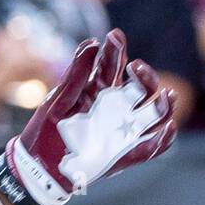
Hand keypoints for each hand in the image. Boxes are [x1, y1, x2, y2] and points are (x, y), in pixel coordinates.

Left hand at [0, 29, 176, 204]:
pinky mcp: (124, 155)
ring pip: (153, 115)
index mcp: (96, 91)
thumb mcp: (58, 101)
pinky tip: (168, 130)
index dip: (116, 50)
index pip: (112, 66)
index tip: (115, 35)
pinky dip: (162, 141)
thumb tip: (92, 42)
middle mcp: (114, 108)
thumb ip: (76, 75)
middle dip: (145, 76)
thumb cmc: (46, 131)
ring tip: (166, 95)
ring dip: (164, 105)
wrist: (37, 168)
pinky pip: (150, 149)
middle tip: (135, 67)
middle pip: (141, 88)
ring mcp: (122, 131)